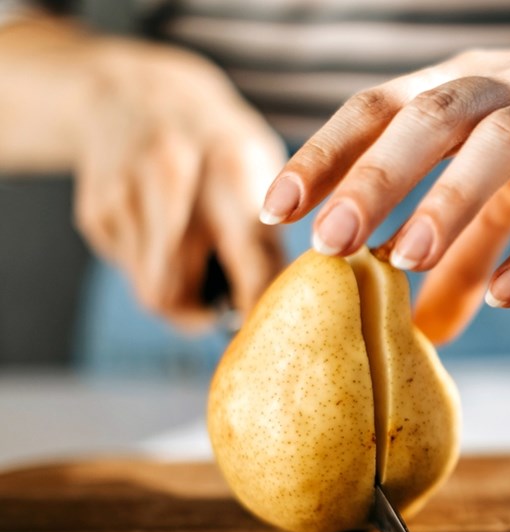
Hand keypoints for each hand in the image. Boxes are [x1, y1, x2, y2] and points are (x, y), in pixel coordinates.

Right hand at [74, 41, 285, 327]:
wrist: (138, 95)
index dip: (260, 309)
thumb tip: (284, 309)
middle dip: (206, 314)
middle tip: (228, 307)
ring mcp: (125, 197)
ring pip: (152, 292)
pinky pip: (132, 272)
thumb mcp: (262, 168)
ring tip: (199, 264)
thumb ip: (271, 235)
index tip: (273, 332)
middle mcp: (173, 181)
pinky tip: (165, 234)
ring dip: (182, 296)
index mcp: (232, 169)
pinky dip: (155, 270)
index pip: (251, 261)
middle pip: (178, 293)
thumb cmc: (219, 144)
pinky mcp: (97, 213)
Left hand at [262, 43, 509, 342]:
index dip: (327, 151)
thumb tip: (423, 332)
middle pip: (432, 117)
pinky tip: (507, 294)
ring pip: (505, 144)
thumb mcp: (506, 184)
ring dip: (450, 197)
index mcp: (466, 84)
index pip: (382, 104)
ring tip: (405, 260)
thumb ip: (463, 252)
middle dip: (376, 175)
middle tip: (328, 242)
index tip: (276, 209)